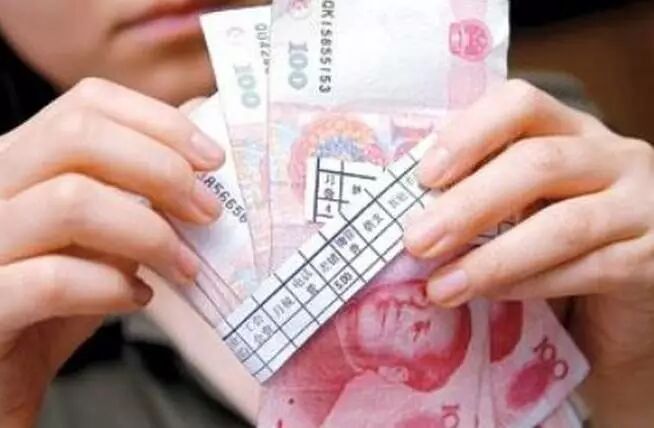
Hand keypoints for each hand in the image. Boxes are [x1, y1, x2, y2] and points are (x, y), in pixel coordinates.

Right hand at [0, 78, 222, 426]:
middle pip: (79, 136)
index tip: (213, 160)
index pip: (88, 103)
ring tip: (185, 266)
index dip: (160, 123)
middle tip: (209, 212)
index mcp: (20, 159)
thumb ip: (138, 187)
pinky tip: (137, 299)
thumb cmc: (58, 301)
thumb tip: (202, 130)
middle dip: (163, 170)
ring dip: (150, 233)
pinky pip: (52, 279)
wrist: (3, 376)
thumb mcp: (105, 234)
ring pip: (70, 201)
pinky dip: (111, 287)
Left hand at [404, 80, 653, 421]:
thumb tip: (408, 203)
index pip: (521, 104)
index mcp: (571, 131)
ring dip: (493, 258)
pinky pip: (588, 269)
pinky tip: (490, 296)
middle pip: (538, 163)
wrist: (623, 300)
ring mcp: (643, 204)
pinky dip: (531, 284)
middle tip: (416, 241)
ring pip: (564, 224)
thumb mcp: (522, 205)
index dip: (470, 134)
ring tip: (441, 286)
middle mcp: (613, 156)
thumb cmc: (558, 244)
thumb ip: (483, 192)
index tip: (424, 176)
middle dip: (469, 204)